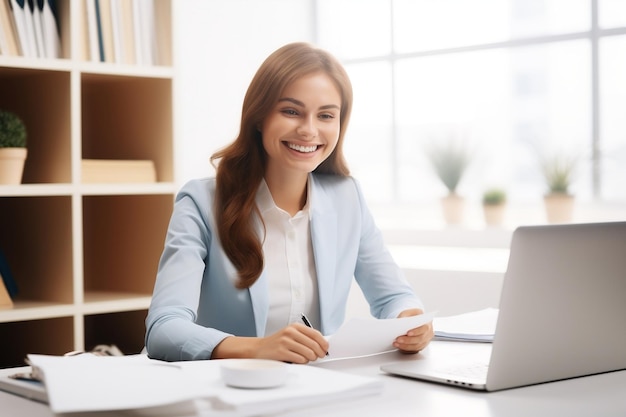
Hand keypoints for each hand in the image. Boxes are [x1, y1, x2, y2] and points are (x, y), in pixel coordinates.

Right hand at [212, 323, 328, 363]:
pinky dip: (302, 362)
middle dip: (319, 353)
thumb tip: (322, 345)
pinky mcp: (281, 351)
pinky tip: (298, 360)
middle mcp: (290, 332)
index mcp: (295, 326)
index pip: (316, 334)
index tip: (325, 349)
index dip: (323, 343)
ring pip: (308, 353)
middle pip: (314, 344)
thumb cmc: (277, 343)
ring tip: (306, 359)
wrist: (258, 349)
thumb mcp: (291, 335)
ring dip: (310, 359)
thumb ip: (305, 338)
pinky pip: (299, 359)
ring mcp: (285, 341)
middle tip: (317, 357)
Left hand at [393, 308, 433, 352]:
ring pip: (417, 345)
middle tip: (398, 339)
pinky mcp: (421, 345)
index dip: (416, 331)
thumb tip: (400, 323)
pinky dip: (406, 348)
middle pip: (420, 338)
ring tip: (396, 343)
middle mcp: (428, 331)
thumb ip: (404, 317)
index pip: (424, 328)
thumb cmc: (410, 316)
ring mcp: (426, 339)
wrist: (411, 321)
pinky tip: (399, 346)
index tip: (408, 333)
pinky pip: (414, 349)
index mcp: (427, 322)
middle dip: (408, 340)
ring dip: (406, 345)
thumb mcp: (406, 313)